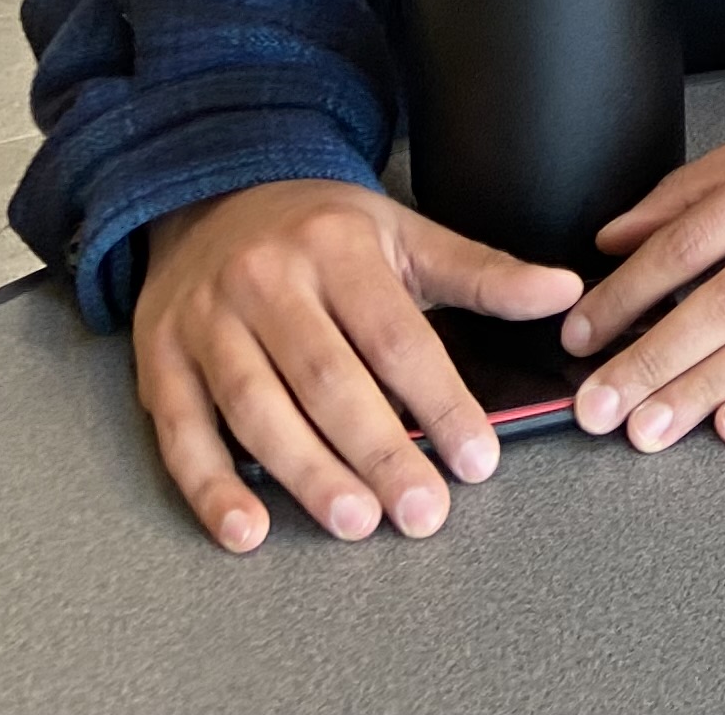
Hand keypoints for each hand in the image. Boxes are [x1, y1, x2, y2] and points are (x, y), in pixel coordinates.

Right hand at [132, 180, 583, 552]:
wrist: (210, 196)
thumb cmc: (318, 229)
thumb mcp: (403, 234)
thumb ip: (482, 273)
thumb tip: (563, 291)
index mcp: (335, 248)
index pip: (395, 335)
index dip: (439, 400)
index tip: (477, 458)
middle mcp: (265, 283)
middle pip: (327, 380)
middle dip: (380, 451)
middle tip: (422, 510)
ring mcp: (206, 325)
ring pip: (257, 409)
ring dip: (307, 474)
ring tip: (355, 521)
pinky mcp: (161, 363)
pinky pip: (183, 435)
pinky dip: (213, 489)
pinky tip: (249, 529)